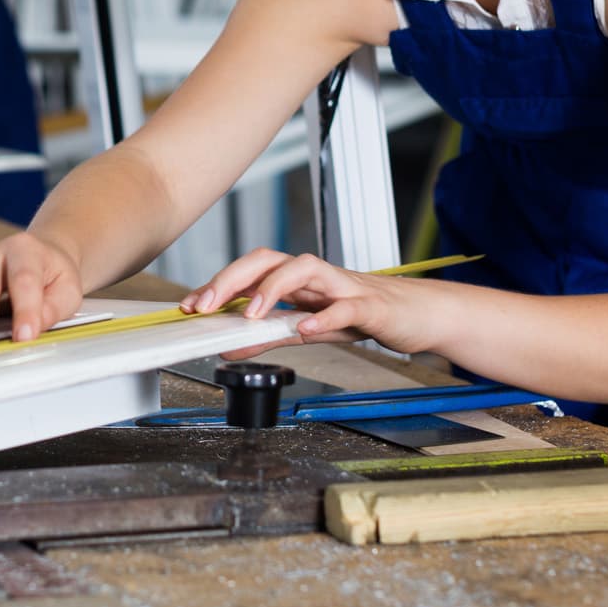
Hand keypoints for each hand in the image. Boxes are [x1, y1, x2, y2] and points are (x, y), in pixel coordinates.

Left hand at [180, 249, 432, 355]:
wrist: (418, 315)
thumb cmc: (363, 315)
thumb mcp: (308, 328)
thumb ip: (270, 336)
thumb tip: (229, 347)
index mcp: (298, 279)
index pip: (251, 269)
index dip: (218, 283)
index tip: (189, 305)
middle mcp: (317, 276)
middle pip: (269, 259)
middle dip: (233, 278)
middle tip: (206, 306)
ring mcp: (343, 286)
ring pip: (305, 268)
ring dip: (273, 287)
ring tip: (251, 314)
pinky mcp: (370, 306)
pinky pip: (345, 307)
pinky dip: (325, 317)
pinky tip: (306, 328)